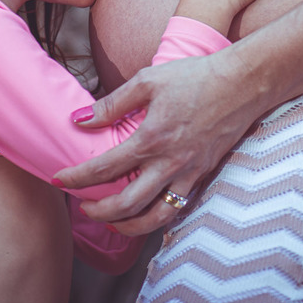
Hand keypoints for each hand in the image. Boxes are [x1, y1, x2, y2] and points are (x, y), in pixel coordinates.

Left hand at [52, 46, 261, 233]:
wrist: (243, 83)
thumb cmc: (196, 76)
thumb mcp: (149, 80)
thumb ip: (113, 103)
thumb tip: (80, 120)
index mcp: (151, 138)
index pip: (104, 168)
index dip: (76, 178)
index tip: (59, 179)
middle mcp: (169, 162)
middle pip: (126, 204)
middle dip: (98, 212)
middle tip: (81, 208)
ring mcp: (189, 172)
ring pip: (155, 216)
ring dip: (128, 225)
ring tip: (111, 221)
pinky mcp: (203, 175)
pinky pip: (177, 207)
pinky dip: (157, 217)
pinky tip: (145, 212)